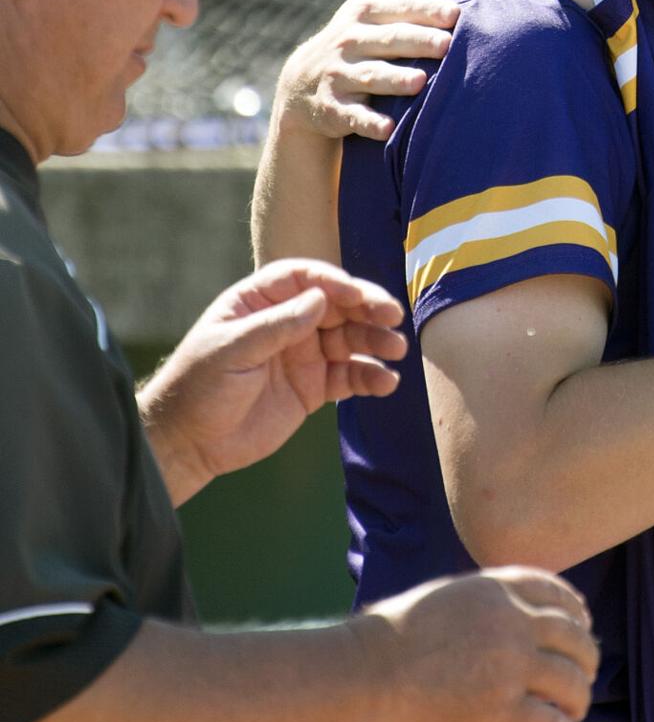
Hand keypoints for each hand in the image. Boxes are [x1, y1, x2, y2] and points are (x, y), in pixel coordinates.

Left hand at [139, 259, 407, 504]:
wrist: (188, 443)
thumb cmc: (197, 387)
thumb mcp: (231, 350)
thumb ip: (276, 326)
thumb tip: (321, 299)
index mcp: (261, 302)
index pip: (304, 278)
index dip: (333, 282)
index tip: (356, 296)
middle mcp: (288, 322)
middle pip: (337, 306)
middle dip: (367, 309)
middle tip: (393, 316)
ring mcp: (304, 354)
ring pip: (351, 339)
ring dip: (376, 342)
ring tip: (397, 350)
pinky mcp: (314, 387)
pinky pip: (350, 376)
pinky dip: (370, 377)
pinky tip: (386, 382)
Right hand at [275, 0, 459, 140]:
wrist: (301, 83)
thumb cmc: (354, 41)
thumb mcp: (367, 11)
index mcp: (362, 13)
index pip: (398, 7)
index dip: (426, 9)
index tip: (455, 14)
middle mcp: (349, 41)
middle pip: (389, 40)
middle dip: (418, 41)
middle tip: (446, 44)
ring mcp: (338, 75)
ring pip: (371, 76)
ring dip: (395, 80)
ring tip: (420, 81)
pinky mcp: (333, 108)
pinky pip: (353, 116)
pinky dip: (369, 123)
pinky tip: (388, 129)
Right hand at [356, 568, 600, 721]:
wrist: (372, 669)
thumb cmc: (402, 632)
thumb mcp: (454, 594)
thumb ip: (492, 598)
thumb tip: (520, 611)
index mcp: (500, 589)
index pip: (558, 593)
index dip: (578, 611)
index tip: (584, 624)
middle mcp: (513, 622)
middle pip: (574, 637)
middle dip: (587, 656)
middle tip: (586, 671)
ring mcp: (509, 665)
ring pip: (571, 681)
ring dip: (580, 697)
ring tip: (575, 707)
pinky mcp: (499, 708)